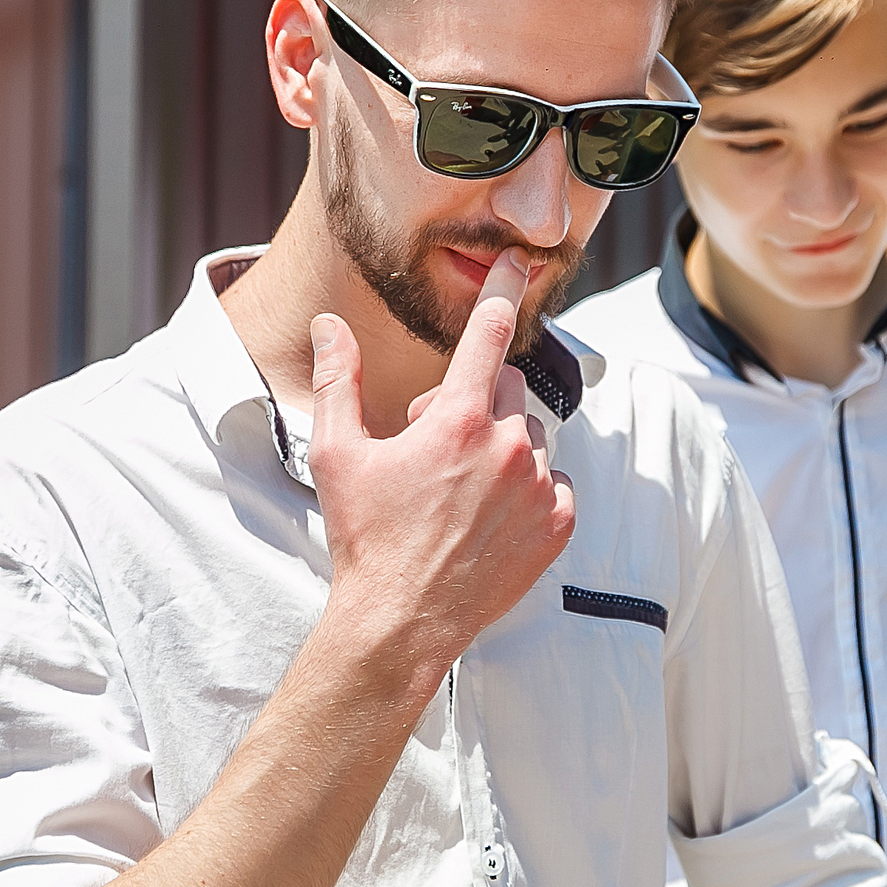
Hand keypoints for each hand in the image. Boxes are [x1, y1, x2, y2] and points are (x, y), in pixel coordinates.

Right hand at [307, 250, 577, 689]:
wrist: (399, 622)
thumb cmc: (365, 539)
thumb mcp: (337, 455)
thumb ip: (339, 381)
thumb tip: (329, 327)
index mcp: (456, 419)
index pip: (489, 334)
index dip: (503, 291)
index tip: (520, 264)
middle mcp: (506, 445)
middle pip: (506, 387)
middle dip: (474, 401)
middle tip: (434, 443)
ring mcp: (537, 486)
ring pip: (530, 436)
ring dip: (501, 447)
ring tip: (458, 489)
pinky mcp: (557, 525)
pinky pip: (555, 483)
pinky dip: (531, 490)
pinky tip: (490, 515)